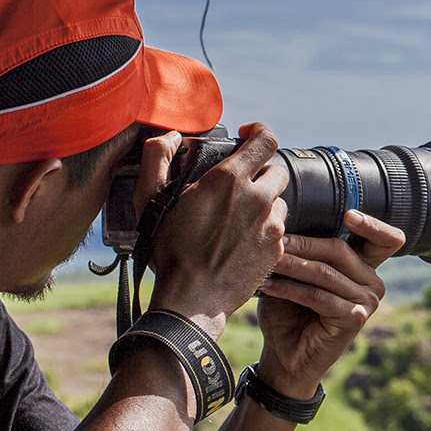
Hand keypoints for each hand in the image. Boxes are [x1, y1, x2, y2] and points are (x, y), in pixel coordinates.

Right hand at [145, 123, 289, 334]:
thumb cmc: (170, 250)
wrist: (192, 298)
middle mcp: (258, 198)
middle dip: (260, 171)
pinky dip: (265, 228)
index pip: (265, 139)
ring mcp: (271, 224)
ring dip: (264, 201)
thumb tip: (171, 137)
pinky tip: (243, 238)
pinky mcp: (278, 248)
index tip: (248, 136)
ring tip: (239, 215)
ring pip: (279, 199)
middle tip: (240, 184)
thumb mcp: (151, 199)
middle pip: (276, 169)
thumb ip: (157, 157)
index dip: (259, 132)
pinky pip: (278, 227)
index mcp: (230, 179)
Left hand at [253, 209, 404, 400]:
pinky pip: (318, 296)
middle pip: (340, 250)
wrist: (285, 356)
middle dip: (303, 243)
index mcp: (365, 268)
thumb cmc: (289, 311)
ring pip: (325, 273)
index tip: (348, 215)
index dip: (372, 224)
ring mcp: (367, 302)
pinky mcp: (354, 319)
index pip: (386, 240)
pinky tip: (268, 285)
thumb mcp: (297, 275)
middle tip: (275, 239)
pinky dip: (289, 289)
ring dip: (291, 265)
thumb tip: (285, 217)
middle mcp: (373, 283)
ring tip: (267, 260)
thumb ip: (304, 251)